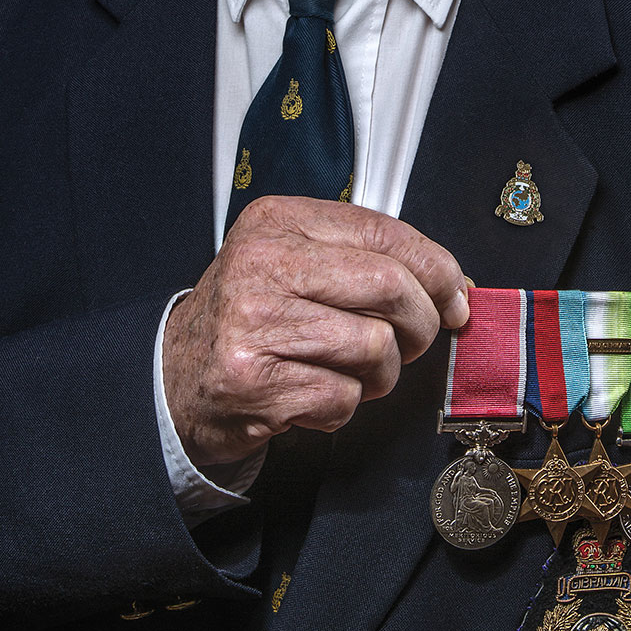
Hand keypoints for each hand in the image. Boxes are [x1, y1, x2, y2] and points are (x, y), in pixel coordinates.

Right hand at [164, 197, 470, 475]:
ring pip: (376, 347)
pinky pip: (344, 397)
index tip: (456, 297)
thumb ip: (364, 262)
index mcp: (276, 223)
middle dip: (419, 325)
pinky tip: (311, 396)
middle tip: (409, 342)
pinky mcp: (256, 383)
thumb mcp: (292, 264)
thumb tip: (457, 288)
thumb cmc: (248, 323)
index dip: (438, 270)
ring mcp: (255, 325)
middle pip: (392, 287)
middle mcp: (261, 266)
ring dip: (380, 374)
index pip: (385, 234)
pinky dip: (341, 406)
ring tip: (348, 373)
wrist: (173, 381)